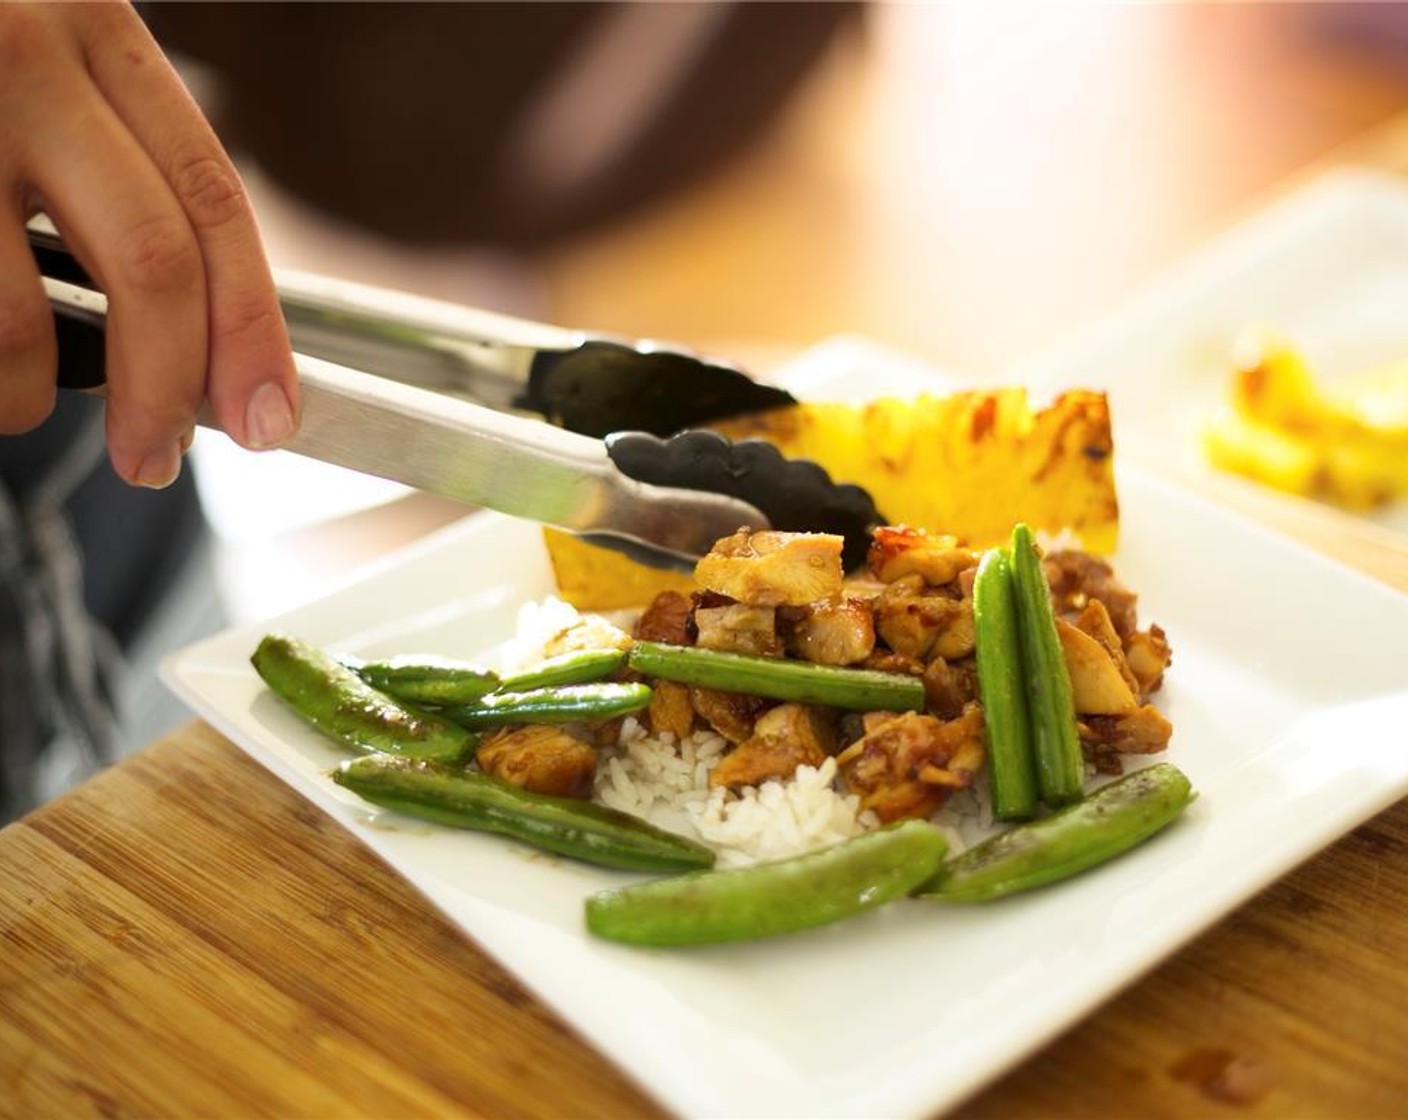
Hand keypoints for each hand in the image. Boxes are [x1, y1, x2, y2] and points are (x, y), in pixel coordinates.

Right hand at [0, 1, 298, 487]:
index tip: (266, 414)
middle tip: (152, 457)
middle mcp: (22, 56)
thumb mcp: (44, 70)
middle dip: (165, 390)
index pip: (213, 202)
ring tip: (15, 402)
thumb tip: (203, 340)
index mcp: (94, 29)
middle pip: (150, 264)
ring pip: (19, 319)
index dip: (250, 328)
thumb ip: (118, 168)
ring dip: (26, 397)